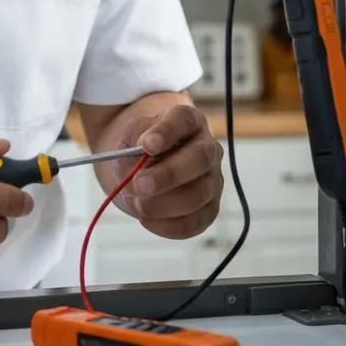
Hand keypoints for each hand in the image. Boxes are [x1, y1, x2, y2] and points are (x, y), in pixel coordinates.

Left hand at [112, 105, 222, 239]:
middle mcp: (208, 148)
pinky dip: (167, 225)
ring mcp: (213, 180)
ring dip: (164, 204)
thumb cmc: (141, 148)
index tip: (146, 146)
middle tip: (139, 185)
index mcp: (188, 121)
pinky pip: (195, 222)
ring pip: (199, 194)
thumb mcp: (131, 135)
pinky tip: (146, 219)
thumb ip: (133, 139)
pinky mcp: (209, 209)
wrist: (148, 170)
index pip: (183, 120)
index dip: (166, 133)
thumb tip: (140, 153)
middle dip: (168, 174)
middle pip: (199, 158)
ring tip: (136, 204)